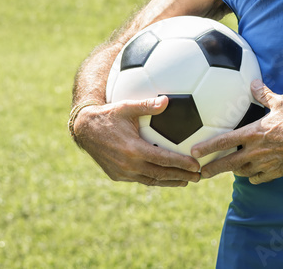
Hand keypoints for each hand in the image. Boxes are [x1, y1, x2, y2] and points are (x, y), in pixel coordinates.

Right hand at [72, 96, 201, 186]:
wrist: (84, 129)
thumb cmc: (108, 115)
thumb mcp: (126, 107)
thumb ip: (147, 105)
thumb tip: (166, 100)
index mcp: (134, 149)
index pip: (163, 159)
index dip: (182, 164)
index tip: (197, 166)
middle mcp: (129, 165)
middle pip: (161, 175)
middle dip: (181, 177)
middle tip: (199, 177)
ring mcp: (122, 172)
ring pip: (151, 181)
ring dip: (169, 182)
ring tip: (185, 182)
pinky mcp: (117, 175)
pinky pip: (139, 179)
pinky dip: (154, 180)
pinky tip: (163, 178)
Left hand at [192, 80, 282, 183]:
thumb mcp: (280, 102)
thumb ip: (263, 94)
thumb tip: (253, 83)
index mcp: (253, 133)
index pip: (224, 141)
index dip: (207, 147)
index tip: (194, 152)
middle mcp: (256, 151)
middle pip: (228, 164)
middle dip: (212, 169)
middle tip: (200, 172)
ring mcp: (266, 164)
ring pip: (242, 172)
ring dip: (234, 170)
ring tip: (228, 168)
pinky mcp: (276, 173)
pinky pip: (258, 179)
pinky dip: (252, 177)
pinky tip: (251, 173)